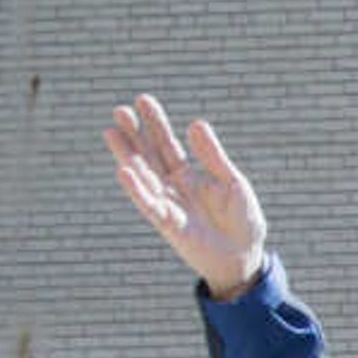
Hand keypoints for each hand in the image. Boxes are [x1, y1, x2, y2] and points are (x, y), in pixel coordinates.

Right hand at [104, 95, 267, 296]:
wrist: (246, 257)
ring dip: (127, 155)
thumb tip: (195, 123)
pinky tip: (124, 170)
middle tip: (120, 110)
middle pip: (149, 156)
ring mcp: (168, 204)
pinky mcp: (168, 225)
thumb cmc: (243, 220)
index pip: (167, 144)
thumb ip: (213, 156)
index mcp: (188, 175)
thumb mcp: (232, 182)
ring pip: (143, 176)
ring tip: (111, 132)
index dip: (155, 124)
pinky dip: (137, 189)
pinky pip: (149, 205)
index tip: (142, 100)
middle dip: (135, 134)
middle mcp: (173, 187)